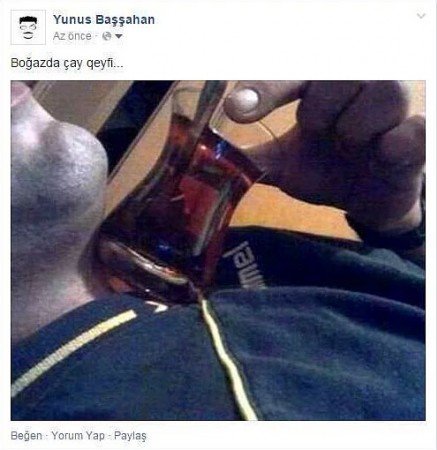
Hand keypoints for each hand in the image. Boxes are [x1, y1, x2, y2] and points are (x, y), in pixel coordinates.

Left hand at [224, 81, 424, 233]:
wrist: (365, 201)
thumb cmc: (326, 173)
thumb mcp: (286, 167)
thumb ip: (254, 160)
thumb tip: (213, 158)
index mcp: (319, 93)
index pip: (291, 76)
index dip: (264, 90)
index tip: (236, 110)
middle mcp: (357, 89)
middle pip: (337, 75)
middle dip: (319, 111)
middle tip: (321, 133)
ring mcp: (391, 112)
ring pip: (380, 93)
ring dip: (356, 129)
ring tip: (353, 147)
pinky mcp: (418, 138)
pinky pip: (415, 128)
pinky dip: (398, 141)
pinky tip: (386, 154)